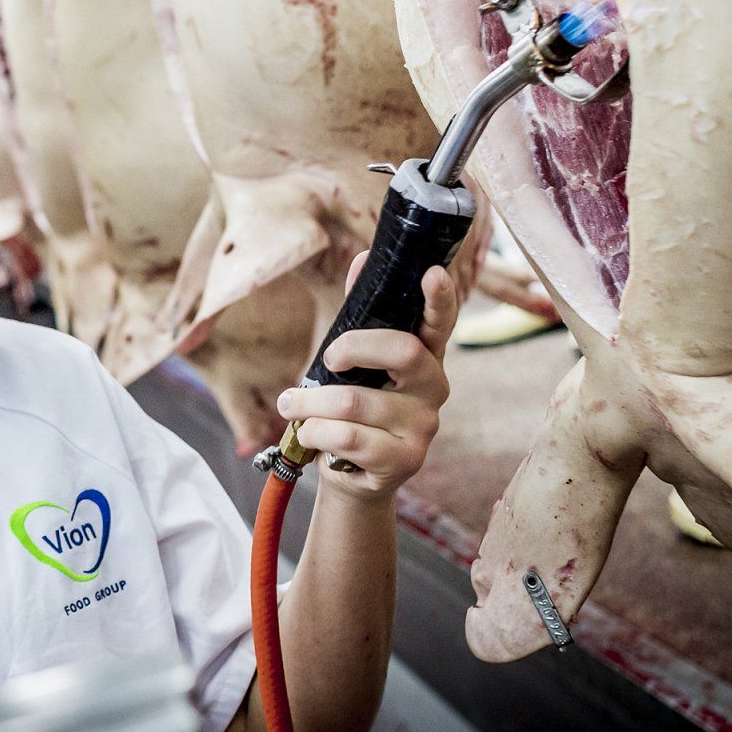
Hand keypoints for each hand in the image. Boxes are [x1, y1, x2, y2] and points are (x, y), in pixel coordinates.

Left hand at [274, 254, 457, 498]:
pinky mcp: (404, 459)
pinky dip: (314, 432)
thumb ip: (358, 315)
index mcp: (424, 355)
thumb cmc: (352, 407)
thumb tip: (363, 258)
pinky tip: (309, 434)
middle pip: (402, 351)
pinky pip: (347, 437)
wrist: (350, 473)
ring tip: (290, 405)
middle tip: (324, 360)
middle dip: (350, 349)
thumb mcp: (352, 362)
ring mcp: (424, 426)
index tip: (432, 273)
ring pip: (355, 402)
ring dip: (309, 403)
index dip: (440, 299)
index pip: (440, 323)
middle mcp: (434, 388)